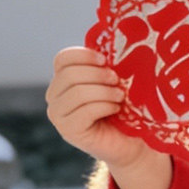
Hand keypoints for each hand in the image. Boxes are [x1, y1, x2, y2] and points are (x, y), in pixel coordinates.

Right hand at [45, 47, 171, 188]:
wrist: (133, 145)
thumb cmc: (127, 112)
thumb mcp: (116, 85)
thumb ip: (107, 68)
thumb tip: (113, 44)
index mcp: (64, 80)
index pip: (63, 59)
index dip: (83, 55)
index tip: (106, 59)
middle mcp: (55, 96)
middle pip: (69, 74)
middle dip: (97, 75)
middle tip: (118, 81)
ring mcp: (59, 115)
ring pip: (77, 92)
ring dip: (104, 92)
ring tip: (121, 97)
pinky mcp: (69, 131)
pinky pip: (84, 111)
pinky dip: (104, 106)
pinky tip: (116, 109)